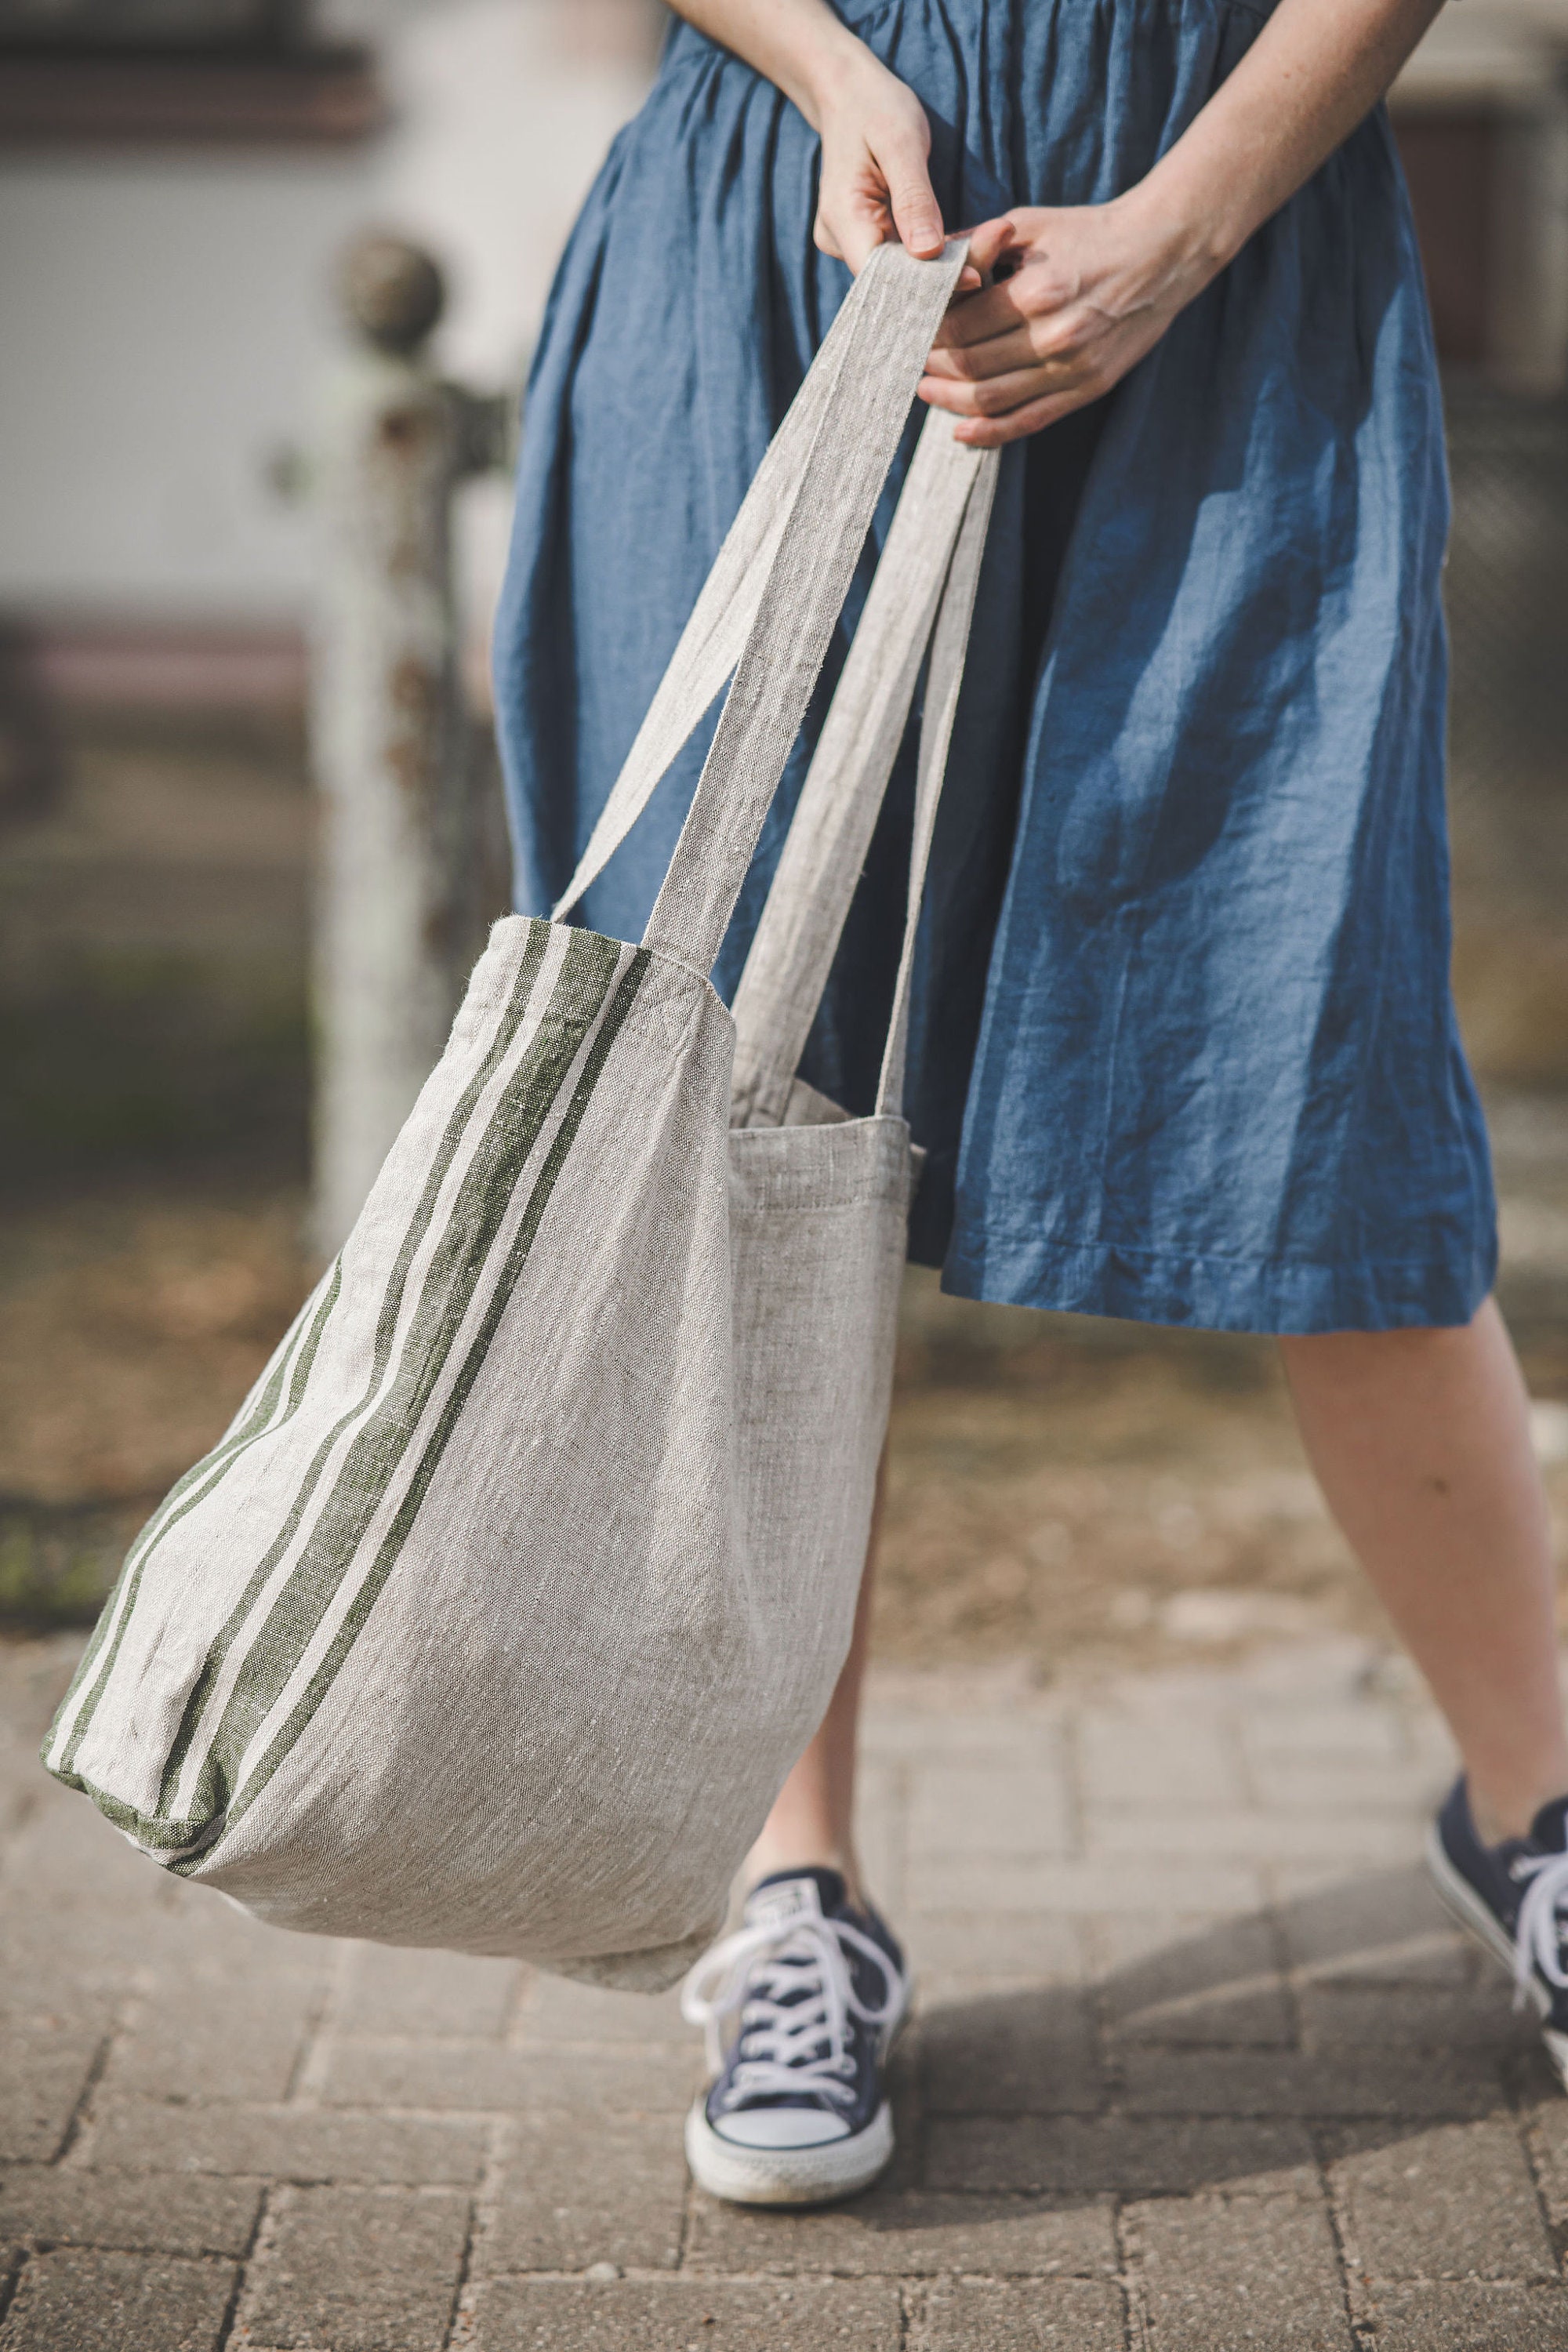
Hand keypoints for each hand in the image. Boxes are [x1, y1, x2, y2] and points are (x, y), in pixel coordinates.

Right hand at [811, 46, 977, 282]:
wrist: (850, 95)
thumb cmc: (876, 107)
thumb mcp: (901, 142)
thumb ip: (914, 198)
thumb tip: (928, 253)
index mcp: (842, 218)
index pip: (881, 276)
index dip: (925, 285)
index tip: (974, 276)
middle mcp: (840, 242)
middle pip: (893, 283)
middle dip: (945, 276)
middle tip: (998, 242)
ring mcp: (851, 244)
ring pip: (901, 277)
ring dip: (945, 269)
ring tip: (993, 240)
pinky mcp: (868, 241)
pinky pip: (902, 262)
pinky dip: (935, 259)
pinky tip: (968, 245)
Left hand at [919, 199, 1217, 442]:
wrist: (1163, 252)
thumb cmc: (1091, 233)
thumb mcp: (1032, 224)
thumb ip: (977, 245)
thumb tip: (926, 262)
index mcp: (1036, 292)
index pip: (960, 326)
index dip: (926, 334)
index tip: (909, 332)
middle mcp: (1053, 336)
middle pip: (971, 366)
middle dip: (933, 368)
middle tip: (912, 362)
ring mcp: (1073, 368)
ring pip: (994, 400)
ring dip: (952, 402)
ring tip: (928, 392)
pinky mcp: (1088, 388)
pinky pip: (1029, 421)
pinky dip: (991, 433)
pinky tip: (962, 432)